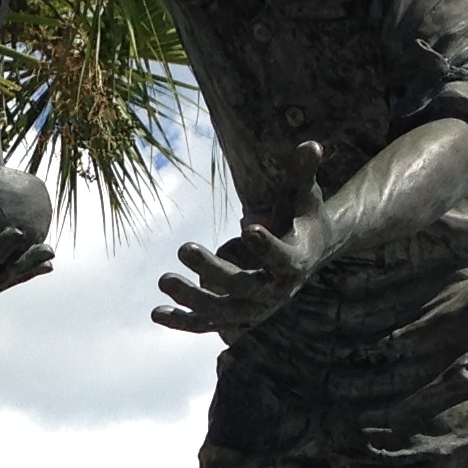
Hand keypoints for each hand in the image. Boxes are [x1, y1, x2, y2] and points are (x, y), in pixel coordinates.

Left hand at [153, 144, 335, 335]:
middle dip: (213, 271)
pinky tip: (155, 313)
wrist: (307, 254)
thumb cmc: (302, 218)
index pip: (283, 261)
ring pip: (221, 311)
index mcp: (296, 264)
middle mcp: (275, 293)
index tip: (249, 226)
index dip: (267, 247)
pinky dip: (182, 321)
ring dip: (191, 299)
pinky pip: (207, 323)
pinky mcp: (236, 317)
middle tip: (183, 247)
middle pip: (244, 287)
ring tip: (164, 279)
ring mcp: (254, 309)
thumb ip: (304, 173)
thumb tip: (312, 143)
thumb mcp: (304, 196)